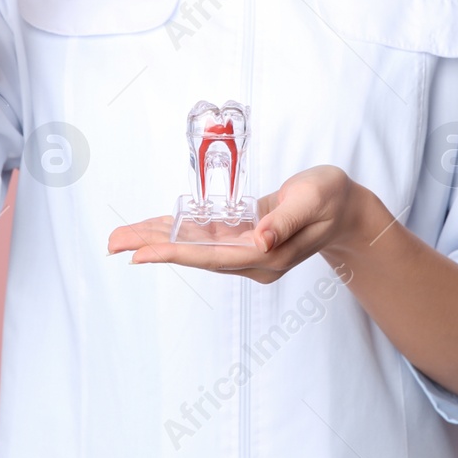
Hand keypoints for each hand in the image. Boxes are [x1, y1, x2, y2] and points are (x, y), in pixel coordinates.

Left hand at [106, 165, 369, 283]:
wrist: (344, 208)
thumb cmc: (330, 198)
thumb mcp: (313, 199)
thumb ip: (284, 221)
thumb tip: (257, 241)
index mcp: (269, 255)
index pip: (214, 257)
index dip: (176, 254)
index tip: (141, 254)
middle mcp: (253, 260)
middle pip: (196, 256)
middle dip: (154, 249)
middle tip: (113, 244)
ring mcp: (247, 253)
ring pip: (195, 249)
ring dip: (159, 242)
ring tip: (121, 239)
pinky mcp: (243, 240)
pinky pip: (204, 239)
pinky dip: (178, 233)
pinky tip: (153, 230)